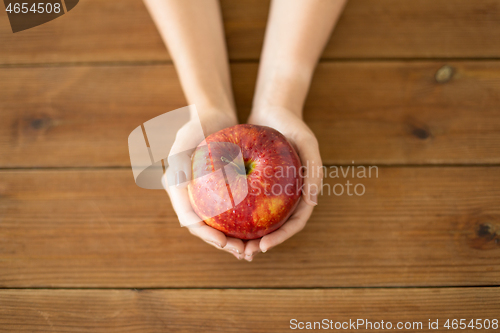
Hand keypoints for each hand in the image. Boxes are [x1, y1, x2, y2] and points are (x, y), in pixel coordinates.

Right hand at [162, 107, 247, 259]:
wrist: (211, 113)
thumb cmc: (196, 123)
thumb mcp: (185, 138)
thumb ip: (179, 161)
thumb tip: (176, 186)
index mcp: (178, 189)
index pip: (190, 219)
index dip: (206, 235)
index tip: (225, 243)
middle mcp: (191, 196)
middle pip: (206, 227)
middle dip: (223, 243)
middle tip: (244, 253)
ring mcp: (206, 194)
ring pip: (220, 223)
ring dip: (235, 238)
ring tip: (253, 249)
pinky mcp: (221, 191)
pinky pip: (232, 210)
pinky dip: (243, 222)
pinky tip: (259, 230)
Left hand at [244, 106, 322, 260]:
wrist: (273, 109)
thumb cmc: (293, 124)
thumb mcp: (307, 142)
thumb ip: (314, 170)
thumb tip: (314, 202)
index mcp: (303, 193)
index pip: (294, 223)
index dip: (281, 238)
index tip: (263, 247)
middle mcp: (287, 196)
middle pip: (276, 228)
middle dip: (261, 243)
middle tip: (243, 253)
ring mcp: (271, 192)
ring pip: (260, 220)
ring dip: (247, 235)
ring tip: (230, 245)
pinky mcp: (255, 184)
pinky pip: (246, 203)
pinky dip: (237, 214)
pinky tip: (220, 221)